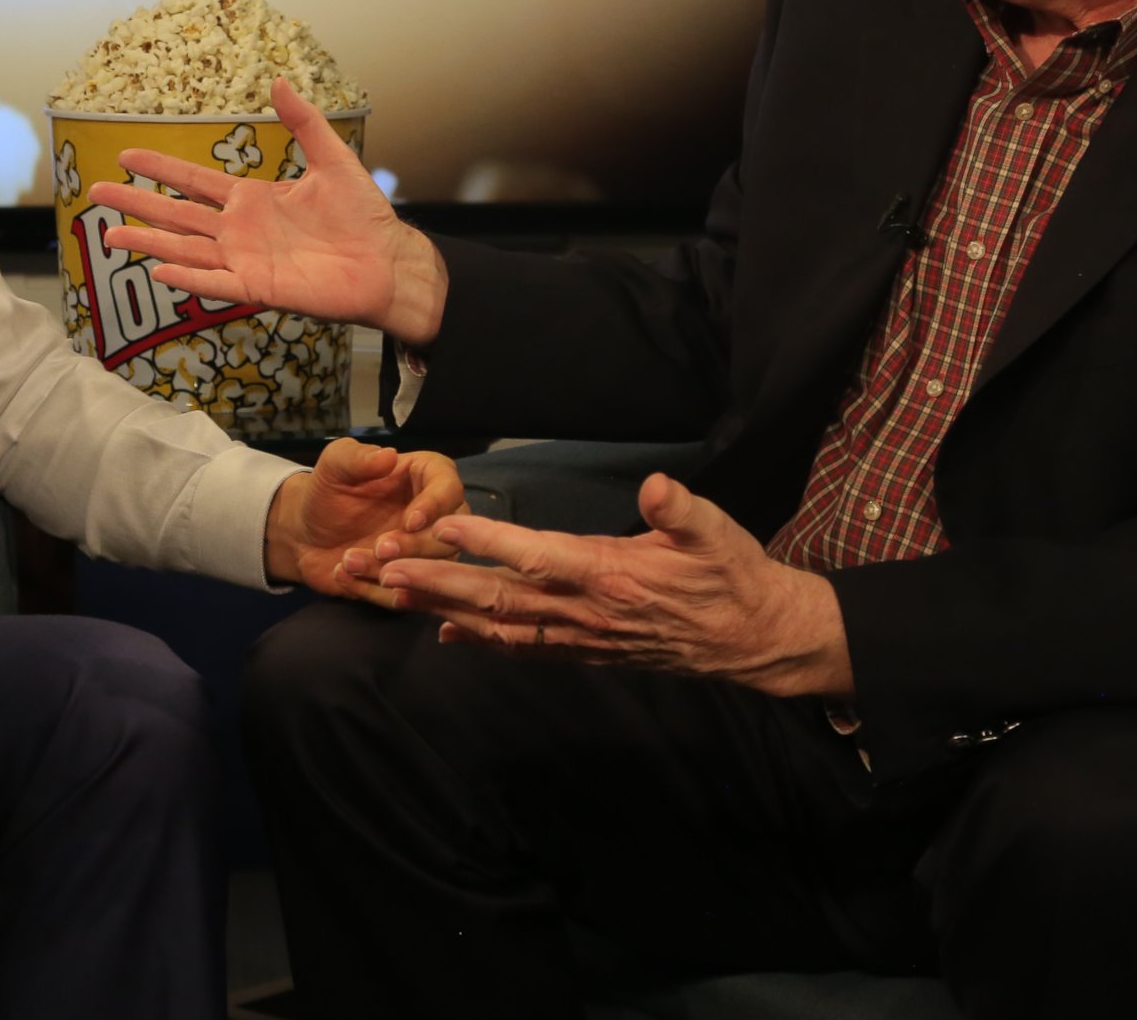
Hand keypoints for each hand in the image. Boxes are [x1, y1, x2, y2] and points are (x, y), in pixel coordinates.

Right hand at [88, 77, 449, 343]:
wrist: (387, 262)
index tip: (125, 156)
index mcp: (251, 199)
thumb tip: (279, 80)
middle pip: (176, 215)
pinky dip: (188, 278)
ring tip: (109, 234)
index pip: (193, 182)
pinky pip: (216, 283)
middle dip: (136, 204)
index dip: (160, 168)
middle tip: (95, 193)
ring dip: (148, 242)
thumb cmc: (364, 216)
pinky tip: (159, 270)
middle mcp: (239, 230)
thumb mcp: (333, 159)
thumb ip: (304, 122)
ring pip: (184, 250)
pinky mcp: (258, 289)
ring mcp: (244, 261)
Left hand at [264, 436, 465, 605]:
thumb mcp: (334, 465)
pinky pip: (406, 597)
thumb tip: (387, 455)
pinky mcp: (410, 584)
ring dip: (393, 571)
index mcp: (425, 477)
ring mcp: (425, 554)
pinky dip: (375, 591)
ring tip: (349, 561)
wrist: (305, 534)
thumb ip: (357, 457)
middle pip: (449, 537)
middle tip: (380, 548)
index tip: (410, 521)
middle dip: (416, 547)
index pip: (449, 489)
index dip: (435, 506)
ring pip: (432, 571)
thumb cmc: (327, 492)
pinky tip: (344, 576)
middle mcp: (435, 516)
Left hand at [377, 473, 853, 696]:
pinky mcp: (588, 649)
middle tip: (382, 569)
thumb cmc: (733, 575)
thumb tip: (658, 486)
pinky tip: (447, 633)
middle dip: (436, 583)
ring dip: (444, 611)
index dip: (488, 543)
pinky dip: (483, 640)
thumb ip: (681, 511)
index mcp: (611, 573)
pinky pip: (524, 648)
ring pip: (501, 626)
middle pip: (499, 598)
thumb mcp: (717, 532)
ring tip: (393, 597)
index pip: (537, 556)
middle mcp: (586, 610)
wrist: (754, 639)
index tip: (441, 527)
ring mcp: (584, 635)